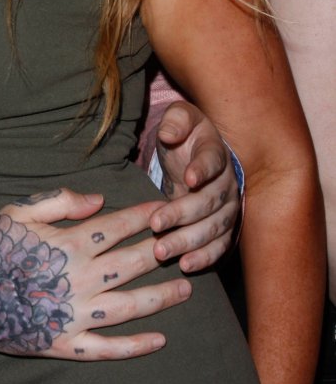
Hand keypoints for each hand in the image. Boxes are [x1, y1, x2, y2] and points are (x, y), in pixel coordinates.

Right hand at [0, 189, 191, 360]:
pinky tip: (158, 341)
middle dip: (163, 252)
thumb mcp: (16, 211)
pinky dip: (134, 346)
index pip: (119, 226)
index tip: (165, 209)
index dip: (145, 216)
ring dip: (161, 298)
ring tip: (186, 290)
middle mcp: (78, 279)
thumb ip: (58, 201)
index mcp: (68, 244)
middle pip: (133, 264)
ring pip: (130, 306)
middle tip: (186, 246)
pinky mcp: (66, 343)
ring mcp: (75, 314)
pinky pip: (107, 348)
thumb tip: (99, 201)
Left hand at [148, 100, 239, 272]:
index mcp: (216, 152)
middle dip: (182, 215)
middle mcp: (227, 182)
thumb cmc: (184, 135)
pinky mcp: (224, 228)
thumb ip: (175, 121)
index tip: (188, 179)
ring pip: (213, 228)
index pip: (212, 160)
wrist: (197, 154)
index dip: (202, 169)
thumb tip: (169, 134)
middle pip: (209, 201)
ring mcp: (228, 208)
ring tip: (162, 251)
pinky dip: (205, 258)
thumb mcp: (179, 118)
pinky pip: (220, 246)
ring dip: (188, 241)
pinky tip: (186, 265)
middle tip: (156, 226)